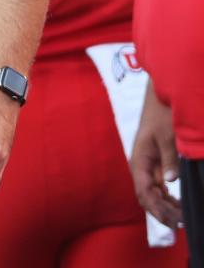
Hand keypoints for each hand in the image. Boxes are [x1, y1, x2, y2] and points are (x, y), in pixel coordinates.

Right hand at [130, 83, 182, 228]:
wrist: (161, 96)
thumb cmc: (162, 115)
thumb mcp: (168, 137)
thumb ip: (169, 160)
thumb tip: (169, 182)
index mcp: (140, 159)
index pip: (144, 191)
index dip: (157, 209)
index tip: (172, 222)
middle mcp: (141, 165)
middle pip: (147, 195)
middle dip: (162, 211)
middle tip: (181, 223)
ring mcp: (147, 164)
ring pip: (153, 192)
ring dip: (165, 205)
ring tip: (182, 216)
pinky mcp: (155, 162)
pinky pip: (158, 184)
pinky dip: (167, 196)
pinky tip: (178, 203)